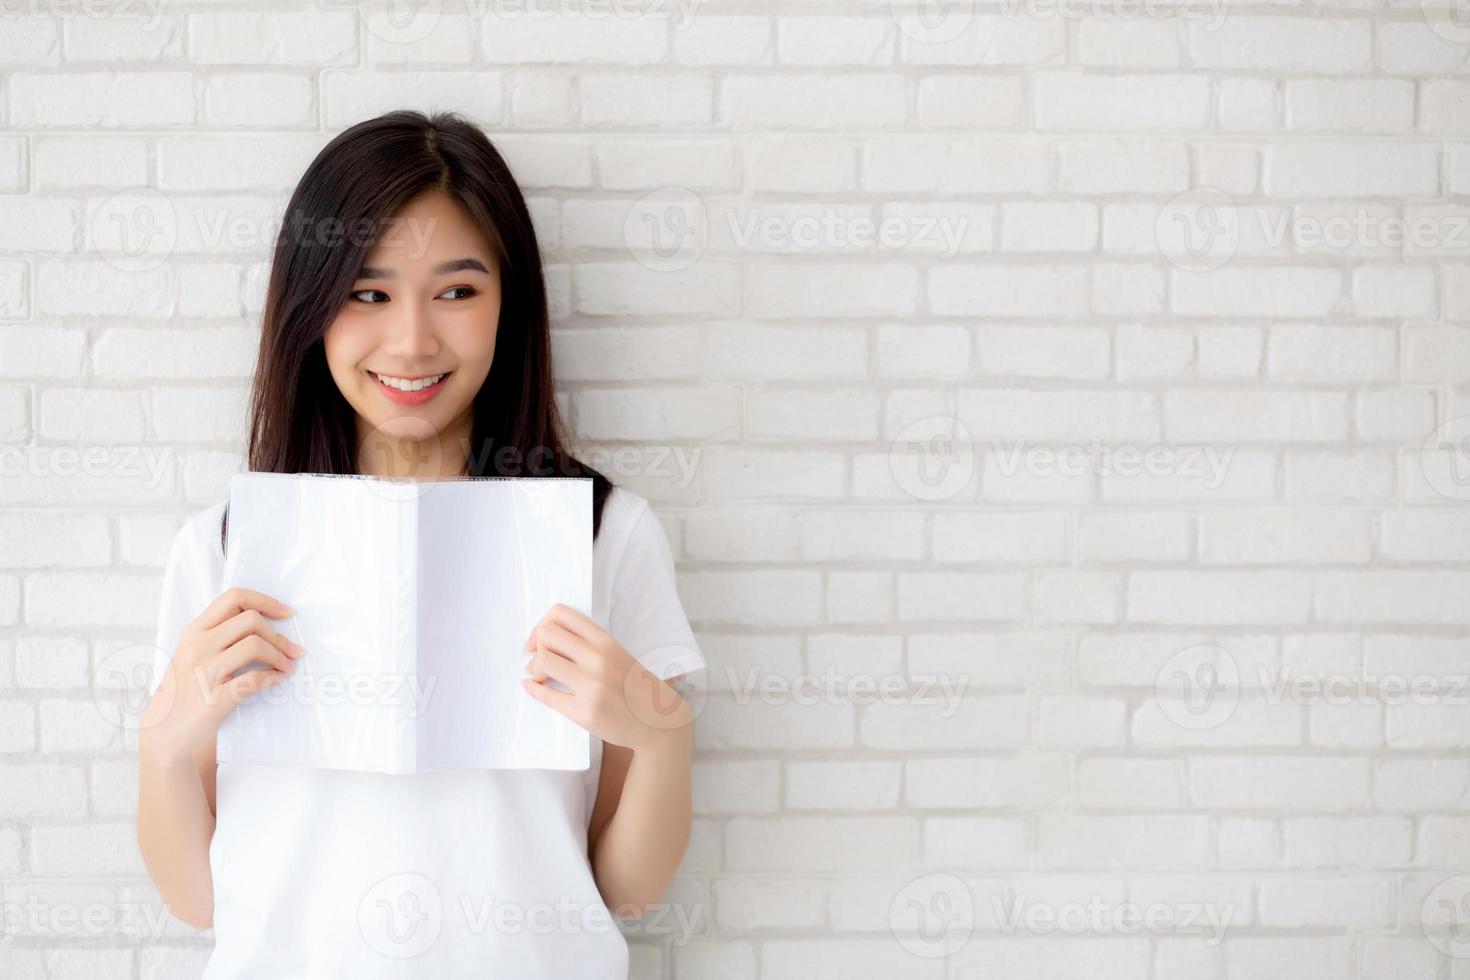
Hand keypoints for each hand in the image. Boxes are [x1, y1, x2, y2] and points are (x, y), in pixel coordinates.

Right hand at [139, 587, 303, 762]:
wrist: (164, 732)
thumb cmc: (185, 690)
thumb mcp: (193, 654)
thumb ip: (219, 635)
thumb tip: (265, 623)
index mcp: (194, 631)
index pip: (234, 598)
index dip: (266, 601)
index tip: (286, 613)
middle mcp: (197, 646)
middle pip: (251, 620)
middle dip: (278, 635)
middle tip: (292, 650)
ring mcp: (204, 672)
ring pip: (255, 645)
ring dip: (279, 656)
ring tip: (287, 666)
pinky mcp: (215, 698)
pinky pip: (254, 679)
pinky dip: (273, 678)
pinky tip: (277, 679)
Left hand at [521, 603, 690, 752]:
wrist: (659, 722)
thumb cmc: (634, 687)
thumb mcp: (615, 654)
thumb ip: (585, 645)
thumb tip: (539, 645)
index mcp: (605, 641)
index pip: (560, 614)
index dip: (542, 624)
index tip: (541, 639)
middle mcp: (598, 659)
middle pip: (546, 634)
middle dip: (537, 646)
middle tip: (540, 659)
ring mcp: (592, 686)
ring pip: (542, 661)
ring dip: (535, 668)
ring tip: (541, 676)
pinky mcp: (584, 712)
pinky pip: (545, 695)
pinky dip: (532, 688)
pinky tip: (532, 686)